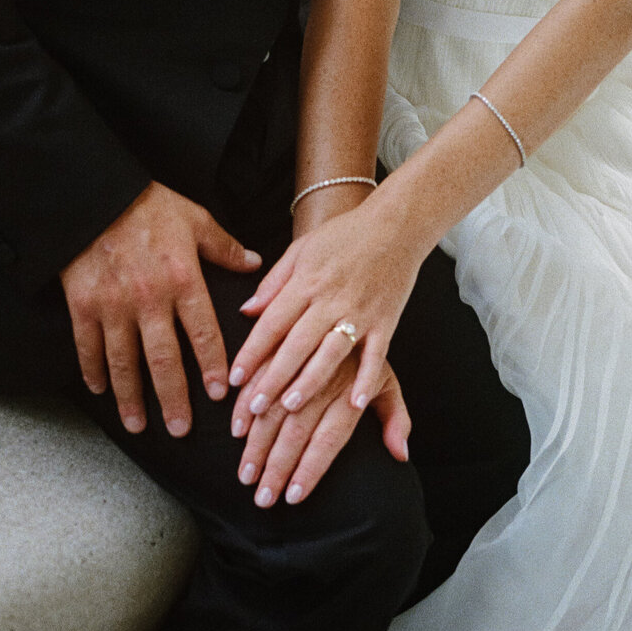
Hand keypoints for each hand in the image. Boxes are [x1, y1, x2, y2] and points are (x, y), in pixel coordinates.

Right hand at [60, 180, 260, 437]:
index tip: (219, 395)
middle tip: (180, 431)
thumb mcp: (196, 219)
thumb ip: (225, 247)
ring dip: (132, 398)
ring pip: (124, 363)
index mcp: (183, 278)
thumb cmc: (150, 205)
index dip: (212, 366)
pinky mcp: (83, 305)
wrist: (96, 194)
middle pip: (163, 360)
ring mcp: (113, 305)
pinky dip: (93, 371)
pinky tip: (100, 391)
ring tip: (139, 425)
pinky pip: (88, 347)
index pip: (203, 333)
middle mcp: (149, 298)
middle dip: (172, 399)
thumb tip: (256, 263)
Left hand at [227, 190, 425, 419]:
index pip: (272, 322)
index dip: (251, 352)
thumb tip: (246, 310)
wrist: (397, 223)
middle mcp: (331, 298)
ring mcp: (360, 311)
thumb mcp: (302, 248)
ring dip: (310, 381)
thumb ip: (274, 281)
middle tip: (253, 407)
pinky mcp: (386, 320)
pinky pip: (375, 354)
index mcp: (306, 280)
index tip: (234, 379)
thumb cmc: (347, 233)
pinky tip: (355, 404)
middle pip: (296, 344)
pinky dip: (365, 379)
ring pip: (330, 353)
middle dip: (273, 377)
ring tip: (290, 407)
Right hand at [233, 352, 410, 506]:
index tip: (293, 497)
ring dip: (257, 443)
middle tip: (260, 497)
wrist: (359, 288)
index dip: (311, 468)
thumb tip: (400, 455)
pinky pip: (260, 377)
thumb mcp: (388, 381)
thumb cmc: (370, 350)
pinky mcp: (282, 342)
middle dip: (277, 466)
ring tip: (245, 475)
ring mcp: (301, 359)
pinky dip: (246, 404)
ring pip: (274, 407)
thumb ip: (396, 418)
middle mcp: (326, 377)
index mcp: (351, 390)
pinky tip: (238, 429)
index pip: (330, 438)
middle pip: (298, 430)